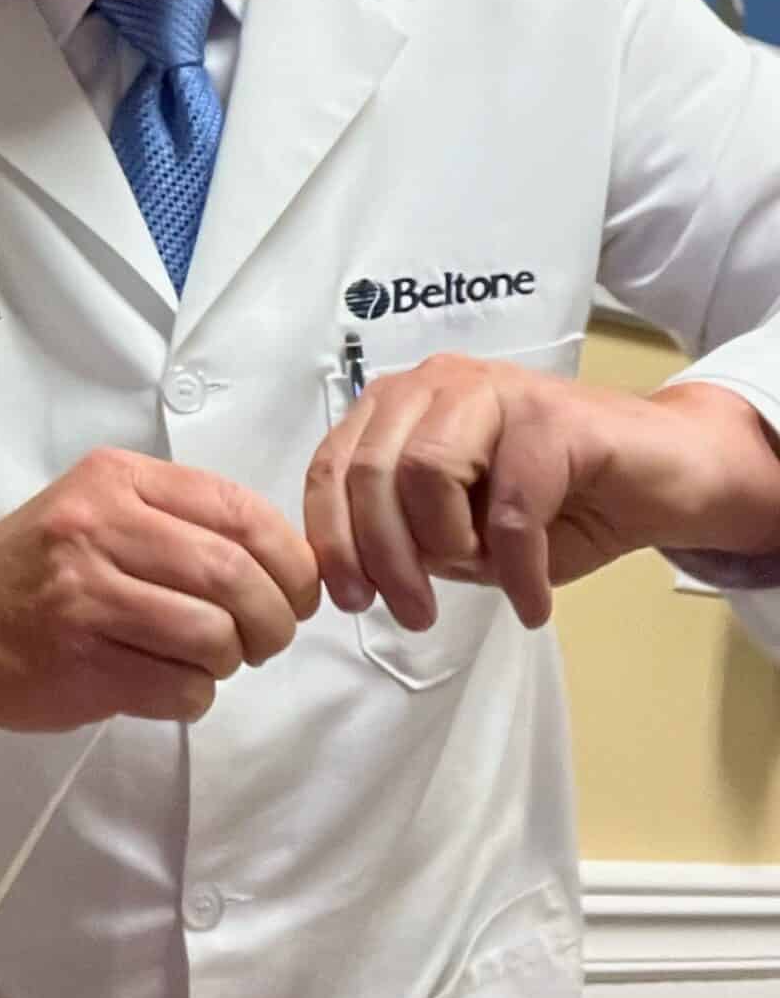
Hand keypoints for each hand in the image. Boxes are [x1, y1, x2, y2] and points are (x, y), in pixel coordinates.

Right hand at [0, 448, 319, 736]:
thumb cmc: (35, 567)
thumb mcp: (101, 506)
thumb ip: (184, 520)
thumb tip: (293, 565)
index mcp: (115, 479)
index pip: (240, 511)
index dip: (291, 560)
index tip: (296, 590)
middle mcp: (97, 528)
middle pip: (235, 577)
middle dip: (274, 620)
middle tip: (267, 638)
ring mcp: (83, 597)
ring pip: (214, 636)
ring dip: (232, 661)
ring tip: (209, 659)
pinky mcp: (77, 664)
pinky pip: (180, 688)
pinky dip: (194, 695)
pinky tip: (167, 682)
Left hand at [303, 361, 779, 632]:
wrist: (664, 476)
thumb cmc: (556, 505)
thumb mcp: (463, 531)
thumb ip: (408, 537)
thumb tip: (361, 576)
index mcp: (401, 406)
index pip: (332, 465)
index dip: (332, 538)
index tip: (350, 600)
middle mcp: (437, 383)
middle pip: (371, 470)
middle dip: (383, 556)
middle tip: (413, 614)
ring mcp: (496, 389)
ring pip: (428, 472)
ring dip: (446, 549)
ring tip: (479, 581)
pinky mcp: (554, 417)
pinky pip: (512, 506)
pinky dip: (518, 569)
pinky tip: (532, 601)